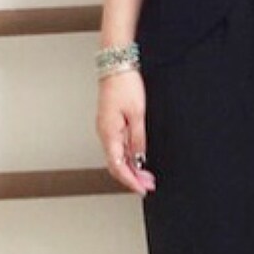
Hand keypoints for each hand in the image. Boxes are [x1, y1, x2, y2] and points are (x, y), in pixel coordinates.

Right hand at [96, 69, 156, 195]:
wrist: (116, 64)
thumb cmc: (125, 84)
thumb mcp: (138, 113)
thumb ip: (139, 138)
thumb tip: (140, 157)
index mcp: (109, 133)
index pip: (118, 166)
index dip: (131, 181)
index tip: (143, 189)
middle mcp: (104, 133)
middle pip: (116, 164)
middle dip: (133, 178)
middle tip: (149, 185)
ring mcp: (106, 128)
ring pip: (117, 156)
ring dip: (131, 168)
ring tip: (147, 175)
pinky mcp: (110, 123)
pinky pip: (117, 146)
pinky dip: (128, 156)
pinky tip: (138, 159)